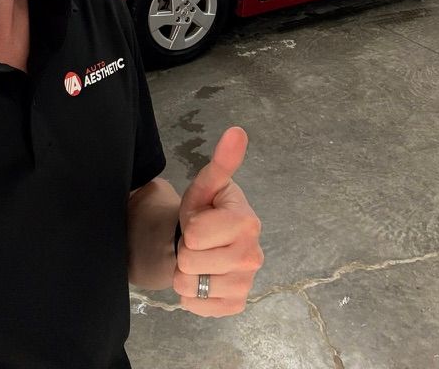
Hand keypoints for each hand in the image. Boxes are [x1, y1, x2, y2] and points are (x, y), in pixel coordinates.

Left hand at [174, 126, 262, 316]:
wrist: (203, 242)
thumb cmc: (205, 210)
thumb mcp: (207, 185)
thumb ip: (222, 161)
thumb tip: (237, 131)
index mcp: (247, 222)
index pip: (195, 233)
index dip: (189, 225)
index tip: (200, 218)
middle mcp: (253, 256)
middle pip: (190, 261)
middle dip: (185, 250)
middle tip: (196, 241)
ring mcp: (246, 284)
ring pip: (189, 286)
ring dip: (185, 273)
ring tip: (197, 258)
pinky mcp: (235, 305)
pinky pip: (196, 306)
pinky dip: (191, 294)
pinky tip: (201, 278)